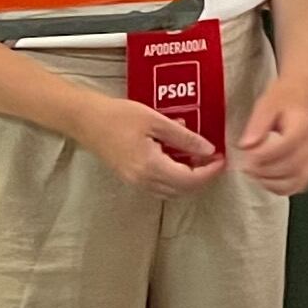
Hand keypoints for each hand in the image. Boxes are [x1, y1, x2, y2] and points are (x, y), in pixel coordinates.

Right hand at [85, 97, 222, 196]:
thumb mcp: (156, 121)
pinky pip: (160, 187)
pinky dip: (176, 179)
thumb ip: (184, 137)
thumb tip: (208, 149)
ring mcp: (136, 182)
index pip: (190, 180)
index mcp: (151, 167)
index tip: (221, 158)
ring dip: (190, 180)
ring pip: (172, 192)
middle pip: (183, 190)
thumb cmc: (118, 116)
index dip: (210, 172)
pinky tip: (180, 161)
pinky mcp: (131, 178)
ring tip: (201, 160)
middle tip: (215, 159)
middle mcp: (144, 181)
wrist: (86, 120)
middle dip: (203, 178)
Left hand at [232, 72, 307, 194]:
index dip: (265, 154)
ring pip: (297, 180)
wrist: (300, 98)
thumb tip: (246, 145)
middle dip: (265, 170)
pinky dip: (282, 188)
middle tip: (246, 166)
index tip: (247, 155)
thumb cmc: (283, 100)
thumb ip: (256, 125)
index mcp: (303, 124)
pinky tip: (268, 180)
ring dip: (272, 182)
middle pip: (292, 166)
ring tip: (255, 174)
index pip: (287, 145)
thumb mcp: (265, 105)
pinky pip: (300, 185)